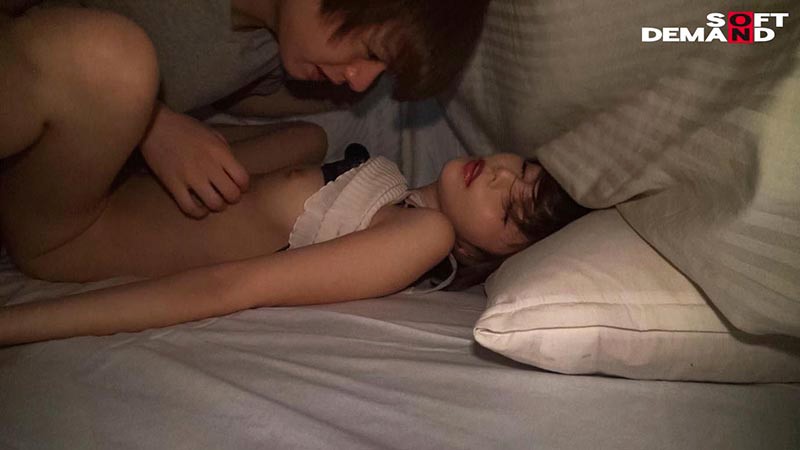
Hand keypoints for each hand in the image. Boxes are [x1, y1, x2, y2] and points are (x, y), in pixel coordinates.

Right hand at [140, 103, 249, 217]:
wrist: (153, 125)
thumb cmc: (184, 128)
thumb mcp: (211, 132)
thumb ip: (225, 150)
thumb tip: (234, 169)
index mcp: (219, 151)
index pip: (242, 178)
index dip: (244, 186)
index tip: (239, 186)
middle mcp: (207, 165)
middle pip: (232, 194)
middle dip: (233, 197)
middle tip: (227, 195)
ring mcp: (190, 176)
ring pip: (214, 204)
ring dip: (217, 206)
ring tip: (214, 201)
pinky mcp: (173, 185)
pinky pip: (190, 208)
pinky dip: (198, 213)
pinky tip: (200, 208)